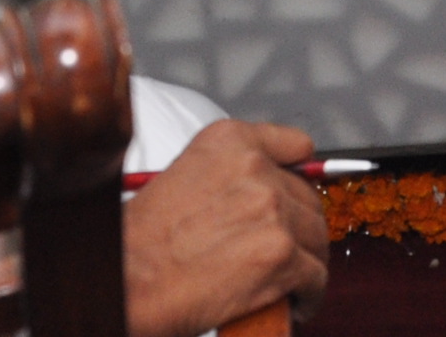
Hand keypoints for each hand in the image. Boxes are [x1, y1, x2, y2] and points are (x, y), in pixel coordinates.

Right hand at [122, 120, 329, 336]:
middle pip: (308, 199)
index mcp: (228, 140)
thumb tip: (270, 196)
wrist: (128, 280)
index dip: (297, 178)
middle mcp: (254, 168)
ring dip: (306, 262)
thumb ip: (231, 175)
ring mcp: (271, 209)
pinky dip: (309, 295)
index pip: (294, 146)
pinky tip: (292, 303)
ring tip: (289, 282)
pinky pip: (316, 276)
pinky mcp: (281, 255)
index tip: (297, 195)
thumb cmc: (144, 240)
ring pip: (316, 239)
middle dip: (300, 229)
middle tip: (285, 253)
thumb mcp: (185, 176)